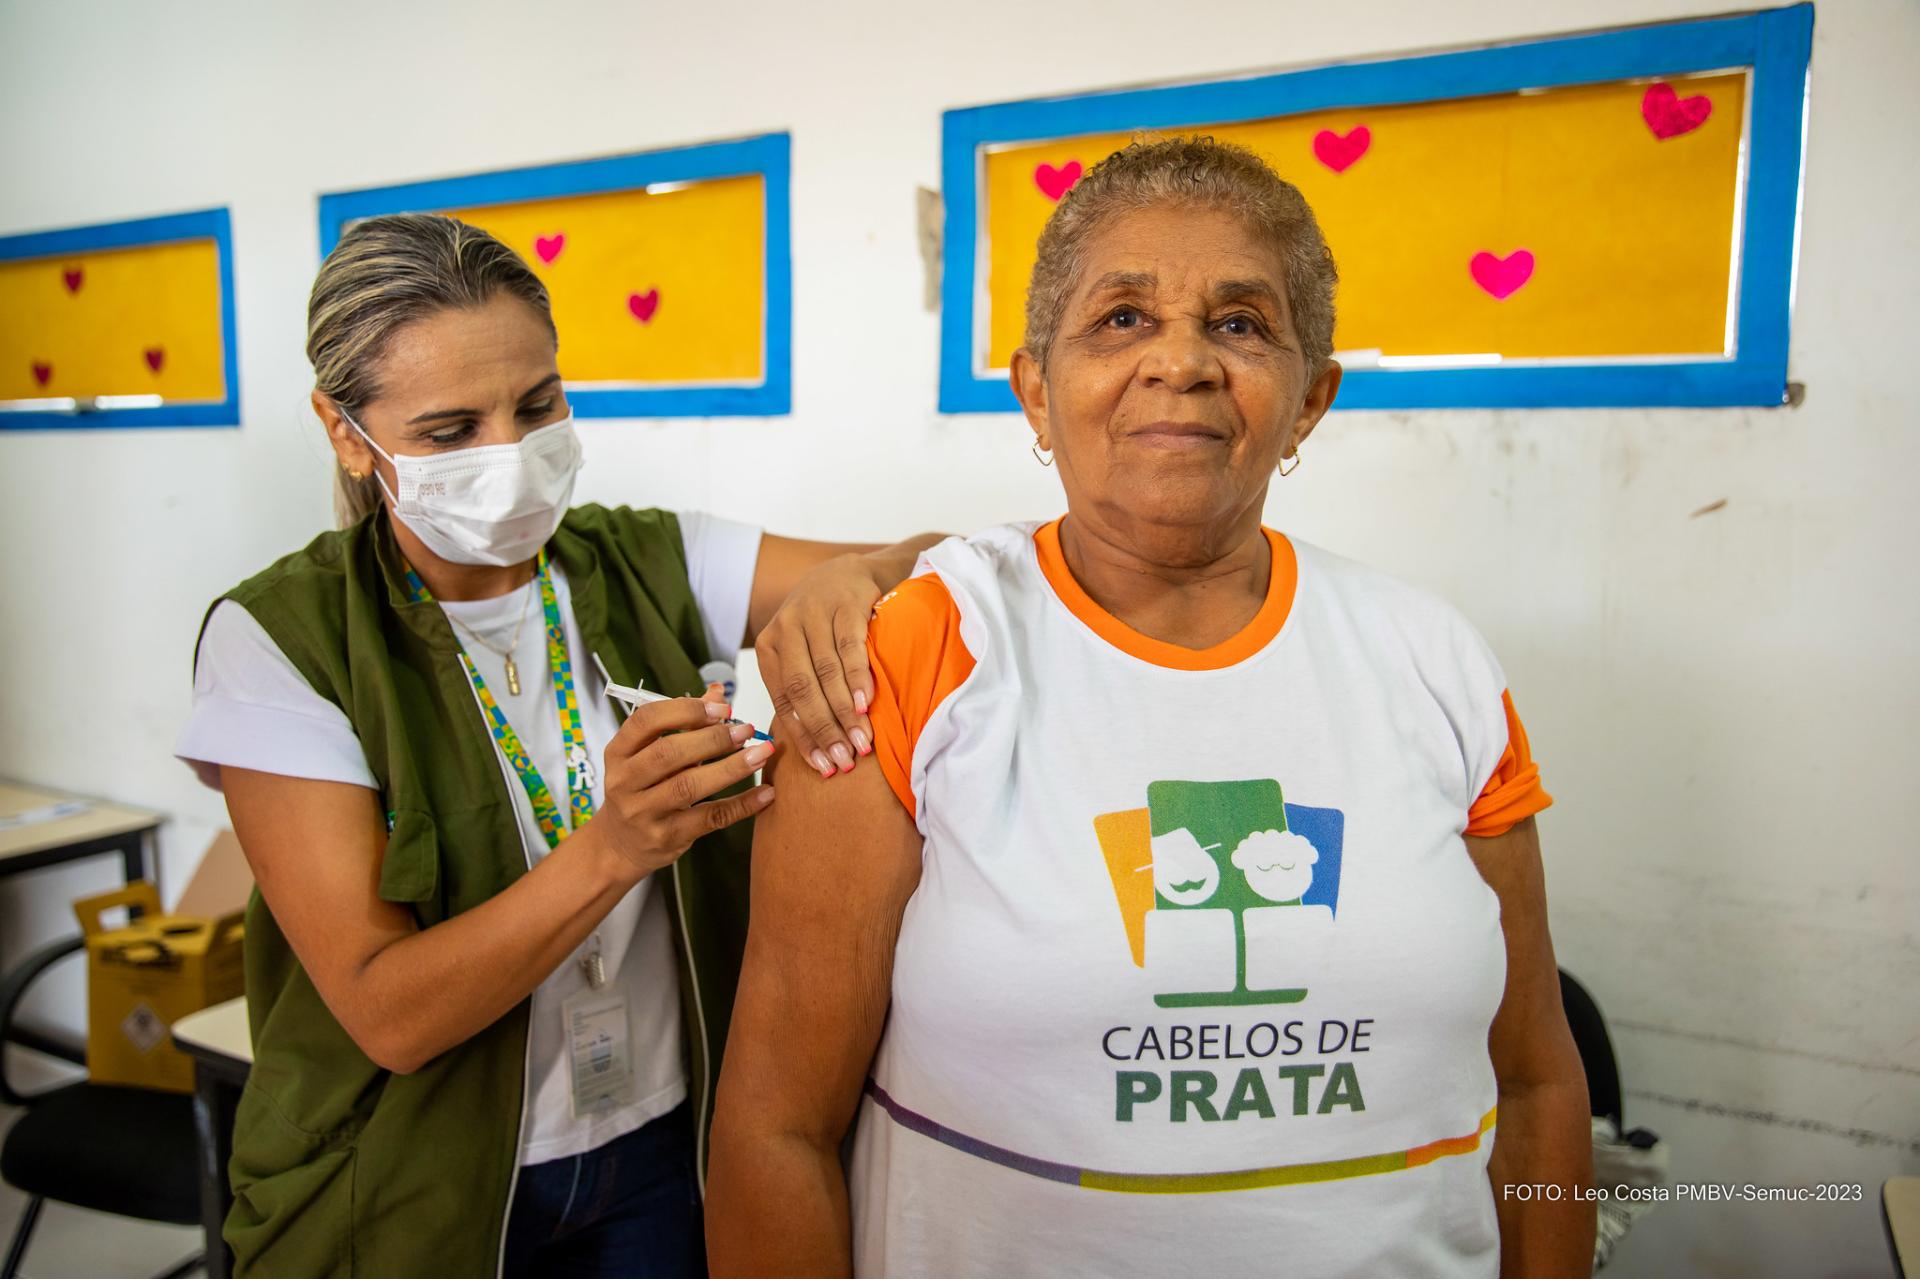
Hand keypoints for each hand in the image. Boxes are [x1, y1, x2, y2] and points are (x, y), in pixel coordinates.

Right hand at [594, 684, 773, 877]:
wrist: (620, 845)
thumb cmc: (640, 790)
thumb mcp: (649, 754)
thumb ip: (682, 722)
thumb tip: (717, 693)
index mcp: (618, 751)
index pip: (646, 720)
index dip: (686, 710)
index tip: (722, 709)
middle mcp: (624, 781)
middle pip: (668, 753)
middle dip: (712, 739)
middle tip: (746, 730)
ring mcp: (642, 812)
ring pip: (688, 786)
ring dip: (730, 768)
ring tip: (761, 754)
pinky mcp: (665, 837)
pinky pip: (709, 818)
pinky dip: (741, 805)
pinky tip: (765, 793)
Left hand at [753, 552, 883, 778]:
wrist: (846, 571)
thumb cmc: (823, 624)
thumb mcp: (801, 653)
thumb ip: (800, 691)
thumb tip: (814, 750)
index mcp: (769, 647)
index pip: (783, 701)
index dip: (803, 738)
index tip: (822, 767)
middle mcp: (785, 628)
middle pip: (802, 690)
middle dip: (824, 730)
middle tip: (844, 760)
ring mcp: (813, 613)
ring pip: (826, 673)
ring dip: (845, 712)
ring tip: (861, 741)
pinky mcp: (843, 603)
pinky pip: (849, 647)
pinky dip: (858, 678)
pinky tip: (867, 704)